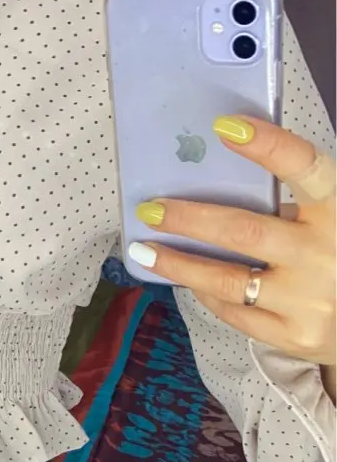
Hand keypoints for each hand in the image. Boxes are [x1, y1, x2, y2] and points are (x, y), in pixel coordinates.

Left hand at [128, 115, 335, 366]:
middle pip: (244, 231)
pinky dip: (206, 292)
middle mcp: (327, 254)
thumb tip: (211, 177)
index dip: (268, 146)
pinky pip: (234, 311)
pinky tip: (187, 279)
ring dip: (177, 263)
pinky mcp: (296, 335)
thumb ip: (292, 202)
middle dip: (189, 219)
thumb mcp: (329, 218)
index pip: (306, 167)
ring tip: (143, 250)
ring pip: (226, 279)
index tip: (225, 126)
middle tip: (150, 209)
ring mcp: (310, 300)